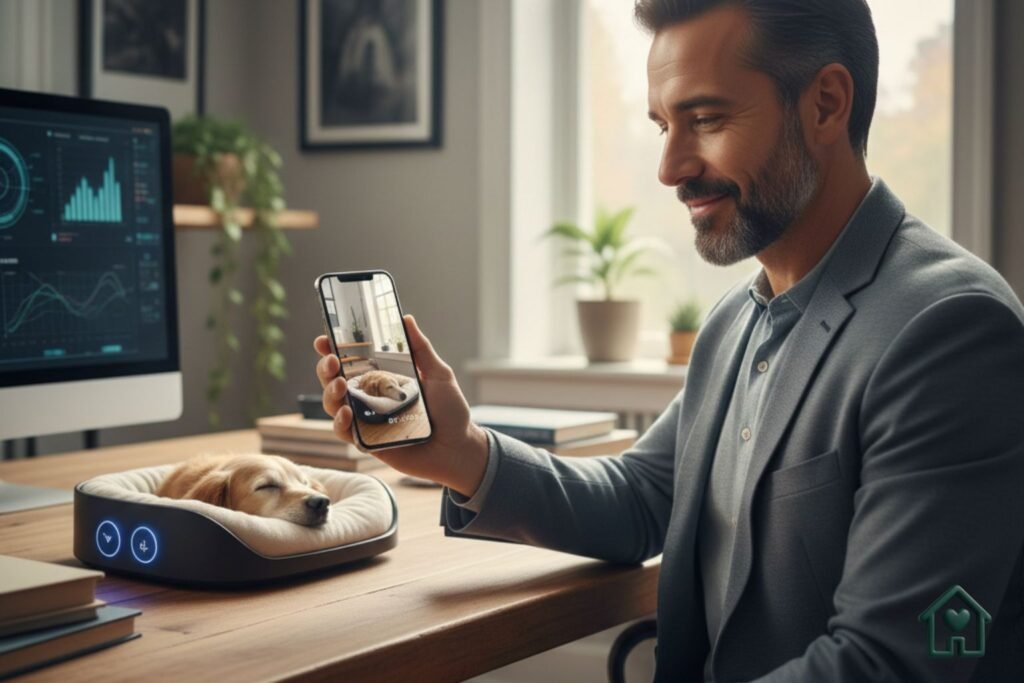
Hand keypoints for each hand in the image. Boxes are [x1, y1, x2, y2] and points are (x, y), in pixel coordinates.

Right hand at [314, 314, 488, 496]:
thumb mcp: (438, 374)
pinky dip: (340, 422)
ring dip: (330, 393)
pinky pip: (344, 432)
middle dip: (326, 368)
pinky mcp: (368, 442)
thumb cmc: (451, 411)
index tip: (324, 339)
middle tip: (332, 361)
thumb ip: (421, 348)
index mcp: (383, 378)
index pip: (352, 361)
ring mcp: (367, 420)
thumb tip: (406, 319)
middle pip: (334, 380)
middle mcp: (370, 397)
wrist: (459, 448)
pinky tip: (347, 412)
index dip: (333, 349)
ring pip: (333, 405)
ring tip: (340, 386)